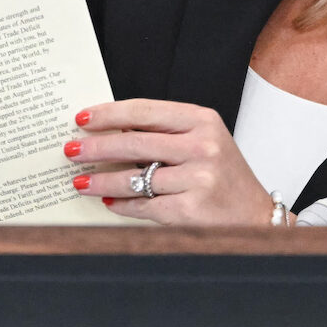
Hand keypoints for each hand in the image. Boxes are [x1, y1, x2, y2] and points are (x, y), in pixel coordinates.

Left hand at [66, 99, 282, 226]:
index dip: (108, 114)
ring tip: (81, 182)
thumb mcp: (202, 142)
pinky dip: (122, 204)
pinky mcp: (190, 208)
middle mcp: (202, 145)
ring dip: (101, 181)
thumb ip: (163, 134)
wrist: (256, 216)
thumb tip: (109, 134)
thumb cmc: (224, 176)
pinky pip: (144, 205)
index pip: (144, 110)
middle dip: (95, 148)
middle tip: (70, 151)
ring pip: (134, 177)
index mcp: (202, 120)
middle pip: (134, 142)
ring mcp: (198, 177)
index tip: (82, 118)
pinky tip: (109, 202)